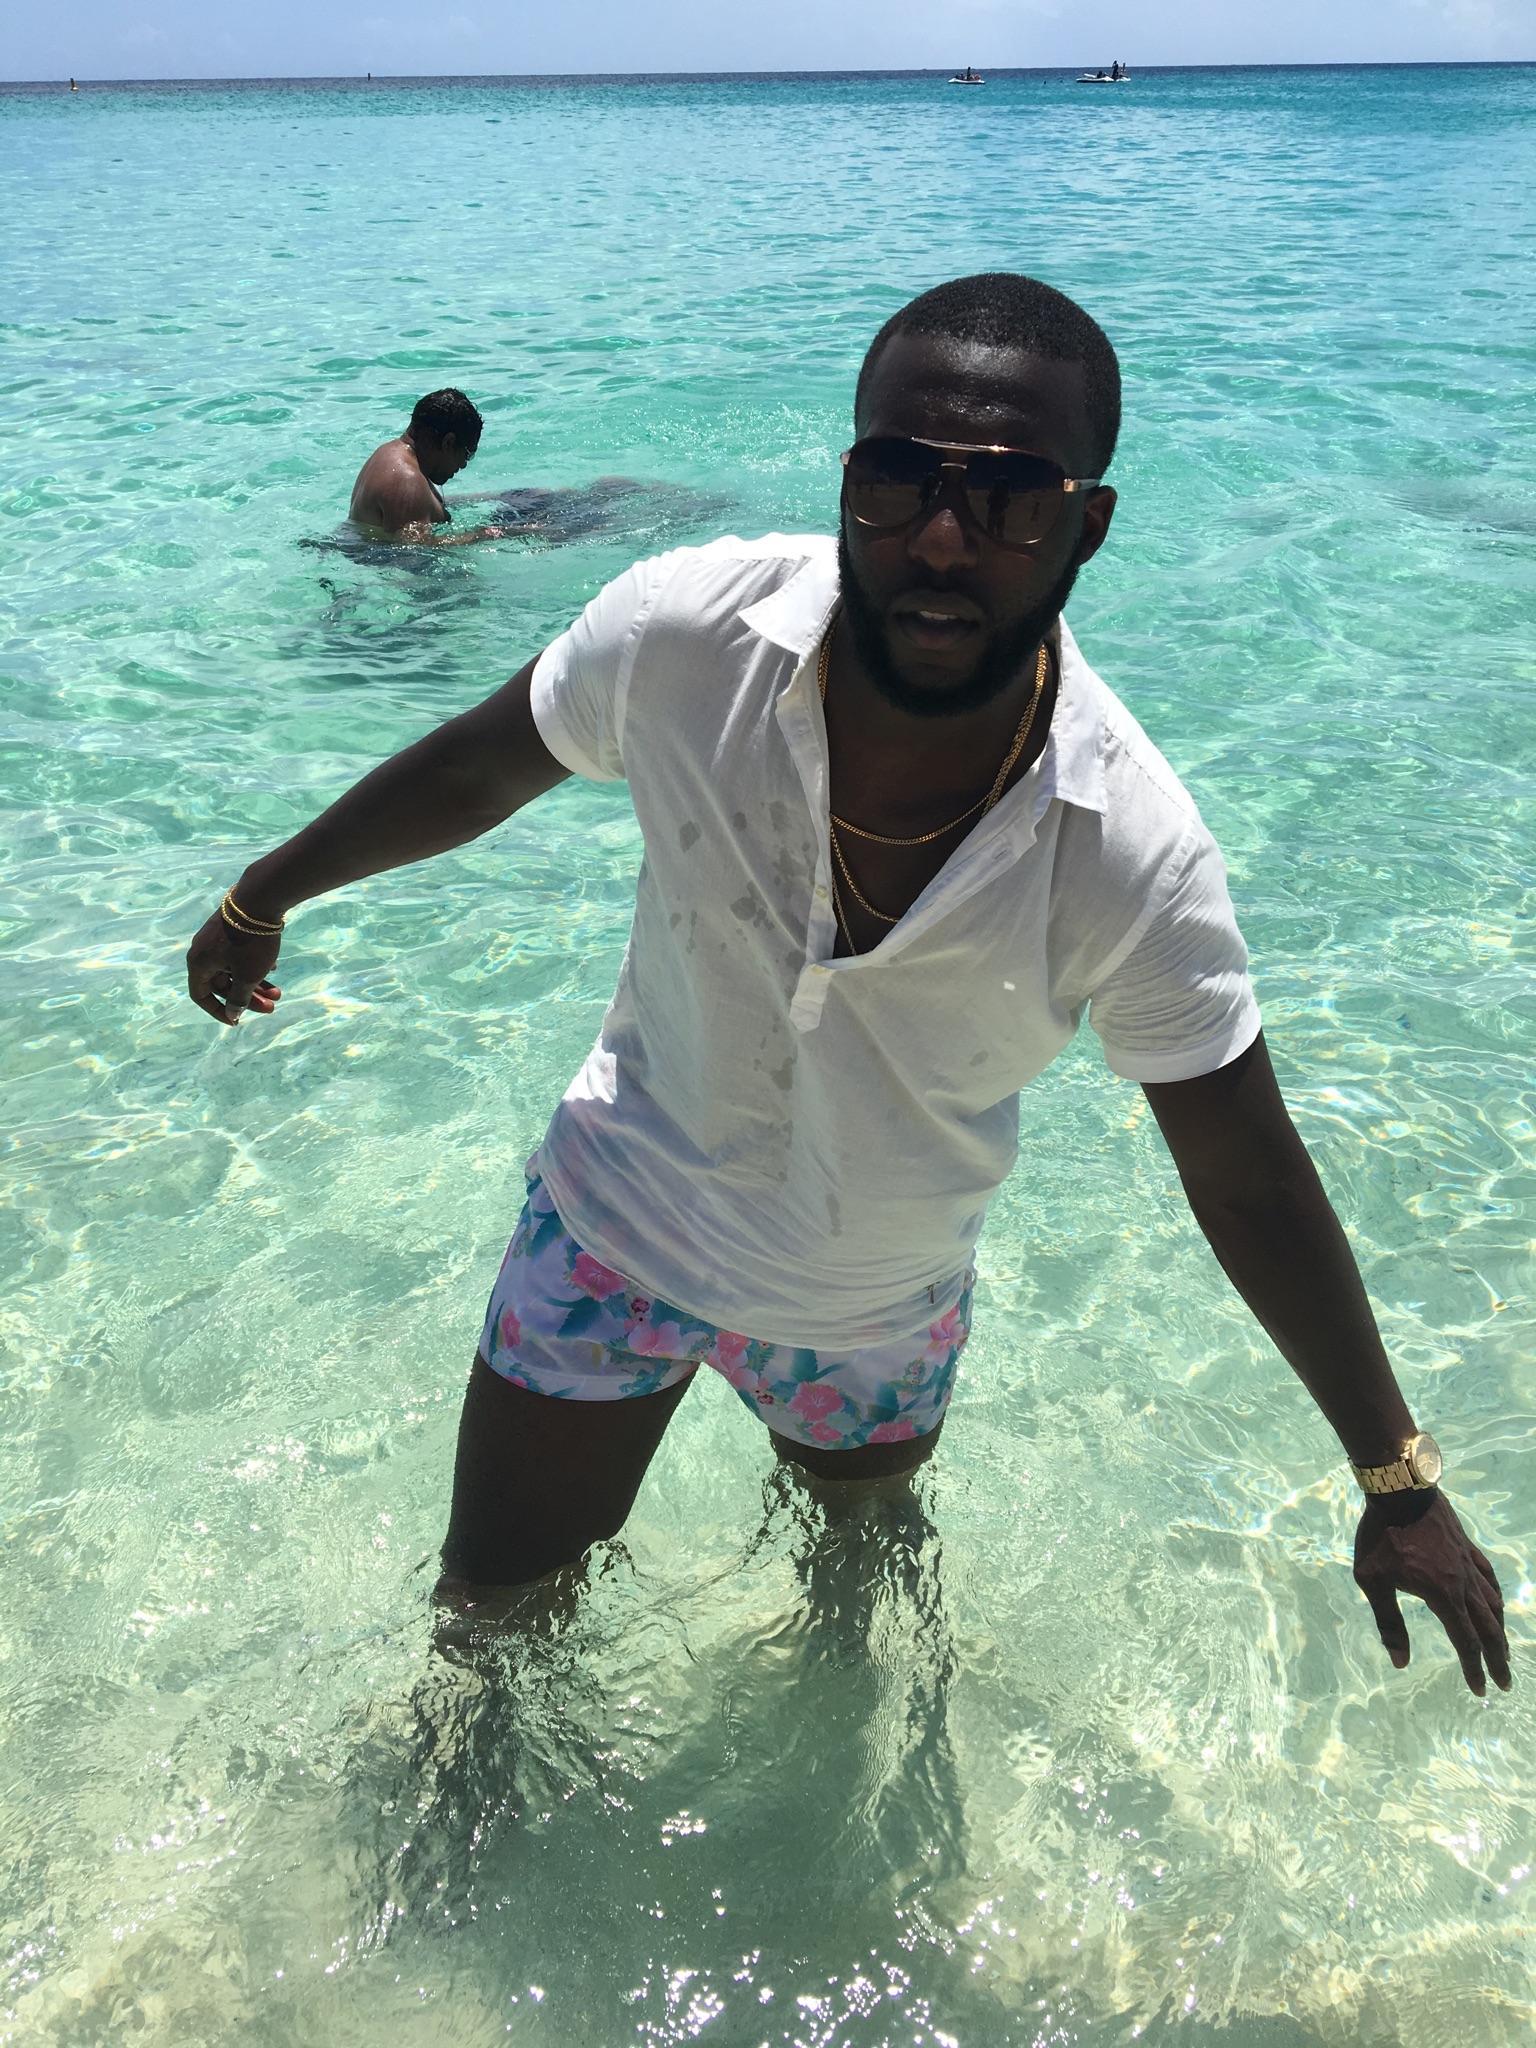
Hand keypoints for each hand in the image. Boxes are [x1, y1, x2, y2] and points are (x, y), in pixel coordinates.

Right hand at [186, 908, 282, 1026]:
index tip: (237, 1021)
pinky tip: (274, 966)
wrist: (260, 897)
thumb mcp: (247, 975)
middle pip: (222, 983)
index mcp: (198, 963)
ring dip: (256, 982)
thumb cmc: (251, 942)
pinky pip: (238, 953)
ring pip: (234, 968)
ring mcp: (216, 937)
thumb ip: (239, 998)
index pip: (201, 996)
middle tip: (272, 1006)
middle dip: (247, 997)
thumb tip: (233, 1015)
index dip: (218, 1011)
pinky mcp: (230, 926)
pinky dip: (254, 963)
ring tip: (279, 992)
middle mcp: (202, 950)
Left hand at [1354, 1490, 1510, 1694]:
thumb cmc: (1381, 1535)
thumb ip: (1389, 1623)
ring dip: (1499, 1631)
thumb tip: (1400, 1661)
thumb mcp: (1373, 1581)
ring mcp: (1468, 1564)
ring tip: (1501, 1650)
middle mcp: (1463, 1584)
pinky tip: (1496, 1602)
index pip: (1466, 1642)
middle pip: (1488, 1629)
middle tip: (1503, 1682)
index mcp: (1442, 1596)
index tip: (1481, 1689)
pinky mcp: (1466, 1547)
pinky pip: (1489, 1577)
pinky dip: (1496, 1596)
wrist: (1399, 1489)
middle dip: (1496, 1659)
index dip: (1474, 1669)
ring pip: (1493, 1604)